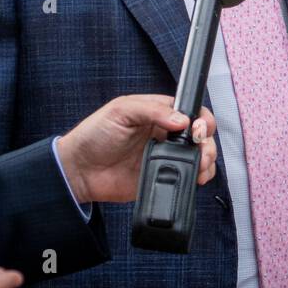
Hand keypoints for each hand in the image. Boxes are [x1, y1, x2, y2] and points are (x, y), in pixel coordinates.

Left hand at [56, 95, 218, 203]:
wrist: (80, 170)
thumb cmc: (94, 134)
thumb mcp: (120, 111)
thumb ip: (152, 110)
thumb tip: (181, 120)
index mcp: (157, 112)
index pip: (190, 110)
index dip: (201, 118)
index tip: (199, 129)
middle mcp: (165, 132)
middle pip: (200, 134)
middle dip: (207, 141)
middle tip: (201, 150)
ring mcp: (165, 155)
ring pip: (199, 155)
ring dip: (207, 159)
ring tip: (201, 165)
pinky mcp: (162, 175)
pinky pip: (188, 175)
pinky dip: (198, 176)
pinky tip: (196, 176)